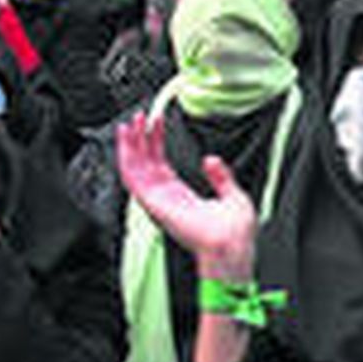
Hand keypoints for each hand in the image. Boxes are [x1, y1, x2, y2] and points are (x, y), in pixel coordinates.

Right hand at [116, 112, 256, 280]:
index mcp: (181, 197)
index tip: (157, 121)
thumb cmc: (235, 232)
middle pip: (144, 164)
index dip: (156, 142)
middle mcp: (166, 199)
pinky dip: (128, 157)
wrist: (233, 245)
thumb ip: (220, 176)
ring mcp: (158, 201)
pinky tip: (127, 140)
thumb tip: (211, 159)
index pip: (161, 164)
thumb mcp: (232, 195)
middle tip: (138, 116)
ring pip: (134, 168)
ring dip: (129, 144)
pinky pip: (133, 178)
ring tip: (129, 122)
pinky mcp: (154, 204)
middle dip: (139, 140)